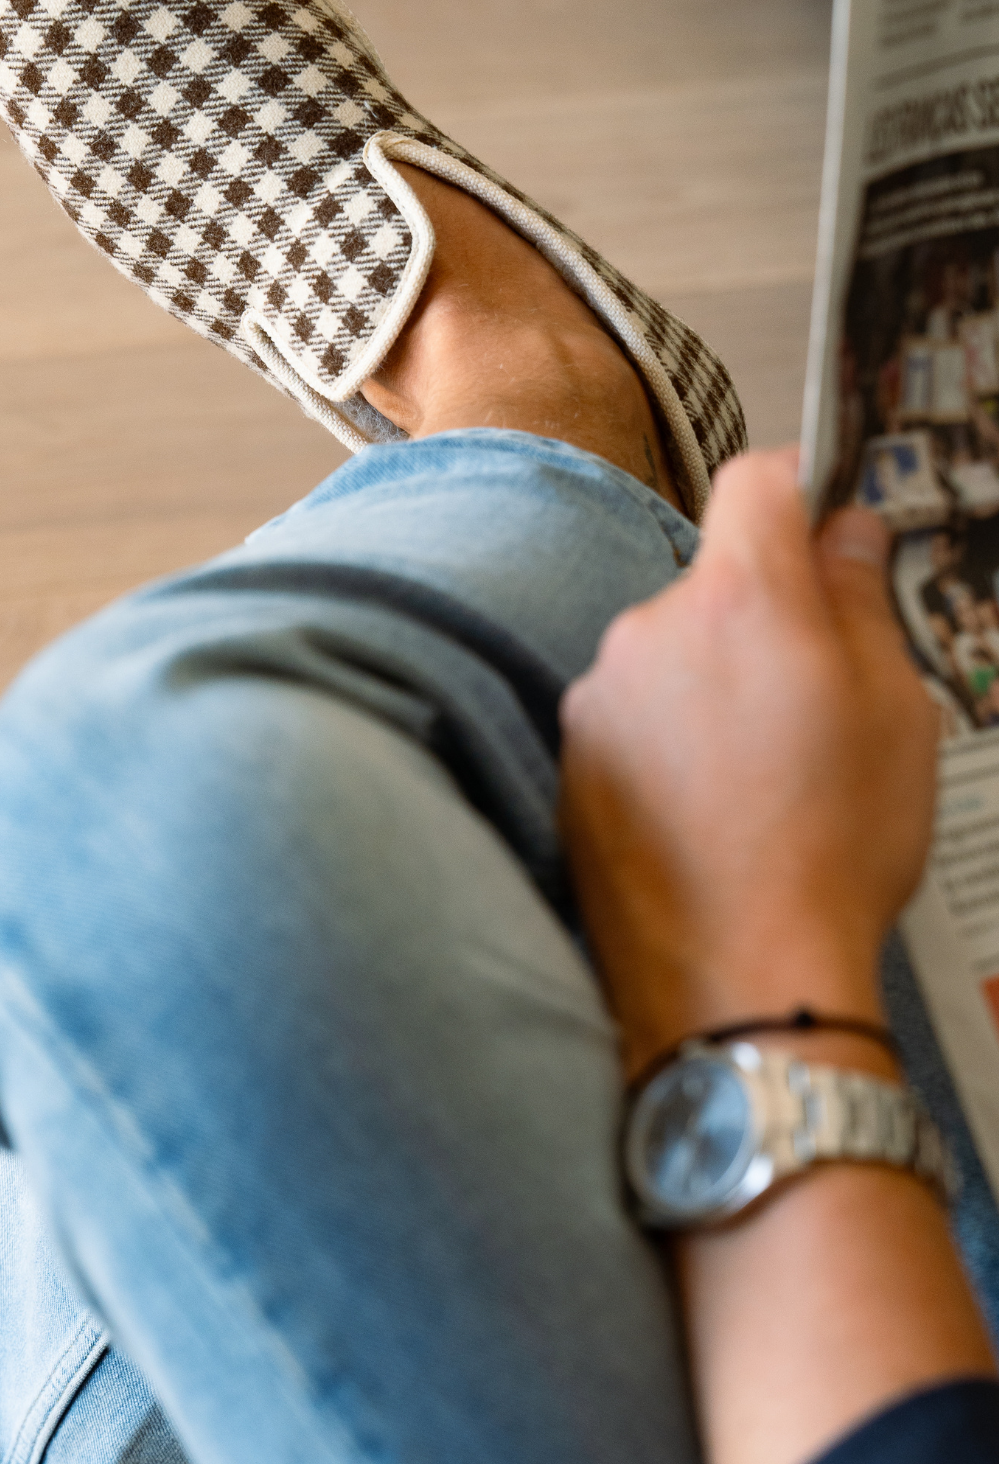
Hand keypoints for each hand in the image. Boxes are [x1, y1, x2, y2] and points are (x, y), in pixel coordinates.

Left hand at [559, 448, 937, 1079]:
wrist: (736, 981)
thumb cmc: (827, 853)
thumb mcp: (894, 710)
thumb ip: (860, 600)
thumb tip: (845, 534)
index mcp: (740, 601)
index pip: (757, 482)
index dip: (799, 492)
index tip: (826, 523)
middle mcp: (647, 634)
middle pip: (708, 584)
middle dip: (759, 620)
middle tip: (814, 700)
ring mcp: (596, 704)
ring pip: (666, 659)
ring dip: (707, 691)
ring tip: (760, 780)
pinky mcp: (568, 767)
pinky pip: (629, 725)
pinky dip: (666, 749)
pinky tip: (710, 815)